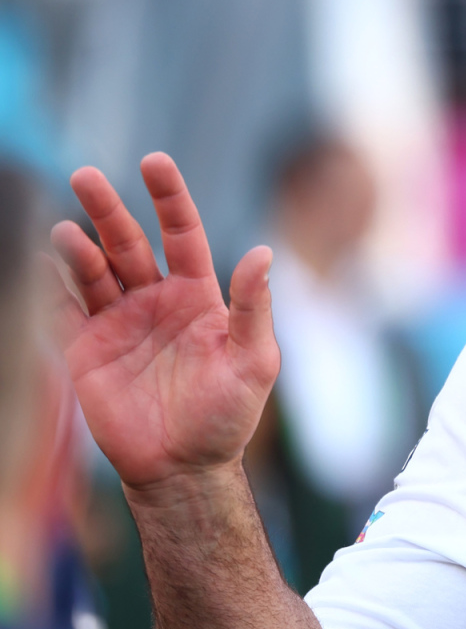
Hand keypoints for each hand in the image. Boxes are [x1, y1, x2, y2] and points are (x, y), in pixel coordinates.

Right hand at [48, 153, 278, 494]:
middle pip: (129, 243)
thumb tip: (263, 252)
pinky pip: (65, 310)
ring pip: (94, 271)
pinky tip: (40, 262)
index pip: (182, 234)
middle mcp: (156, 300)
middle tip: (86, 176)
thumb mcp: (254, 361)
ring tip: (65, 231)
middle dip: (108, 209)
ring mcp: (119, 323)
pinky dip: (51, 286)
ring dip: (78, 248)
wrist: (185, 467)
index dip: (169, 198)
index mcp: (198, 295)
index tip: (154, 161)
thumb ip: (253, 308)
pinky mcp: (87, 350)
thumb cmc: (228, 415)